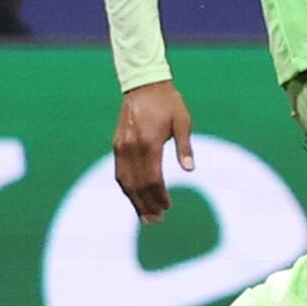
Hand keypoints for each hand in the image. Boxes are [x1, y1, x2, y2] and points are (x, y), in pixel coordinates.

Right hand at [113, 80, 195, 220]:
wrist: (143, 84)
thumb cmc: (168, 102)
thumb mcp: (183, 121)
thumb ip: (185, 146)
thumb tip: (189, 169)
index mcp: (148, 143)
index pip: (152, 179)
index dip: (159, 196)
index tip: (168, 207)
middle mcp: (131, 147)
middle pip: (137, 185)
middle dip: (146, 205)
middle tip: (156, 221)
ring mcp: (121, 147)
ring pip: (125, 181)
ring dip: (134, 201)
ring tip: (145, 217)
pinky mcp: (117, 145)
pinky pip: (119, 172)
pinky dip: (126, 187)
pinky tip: (134, 197)